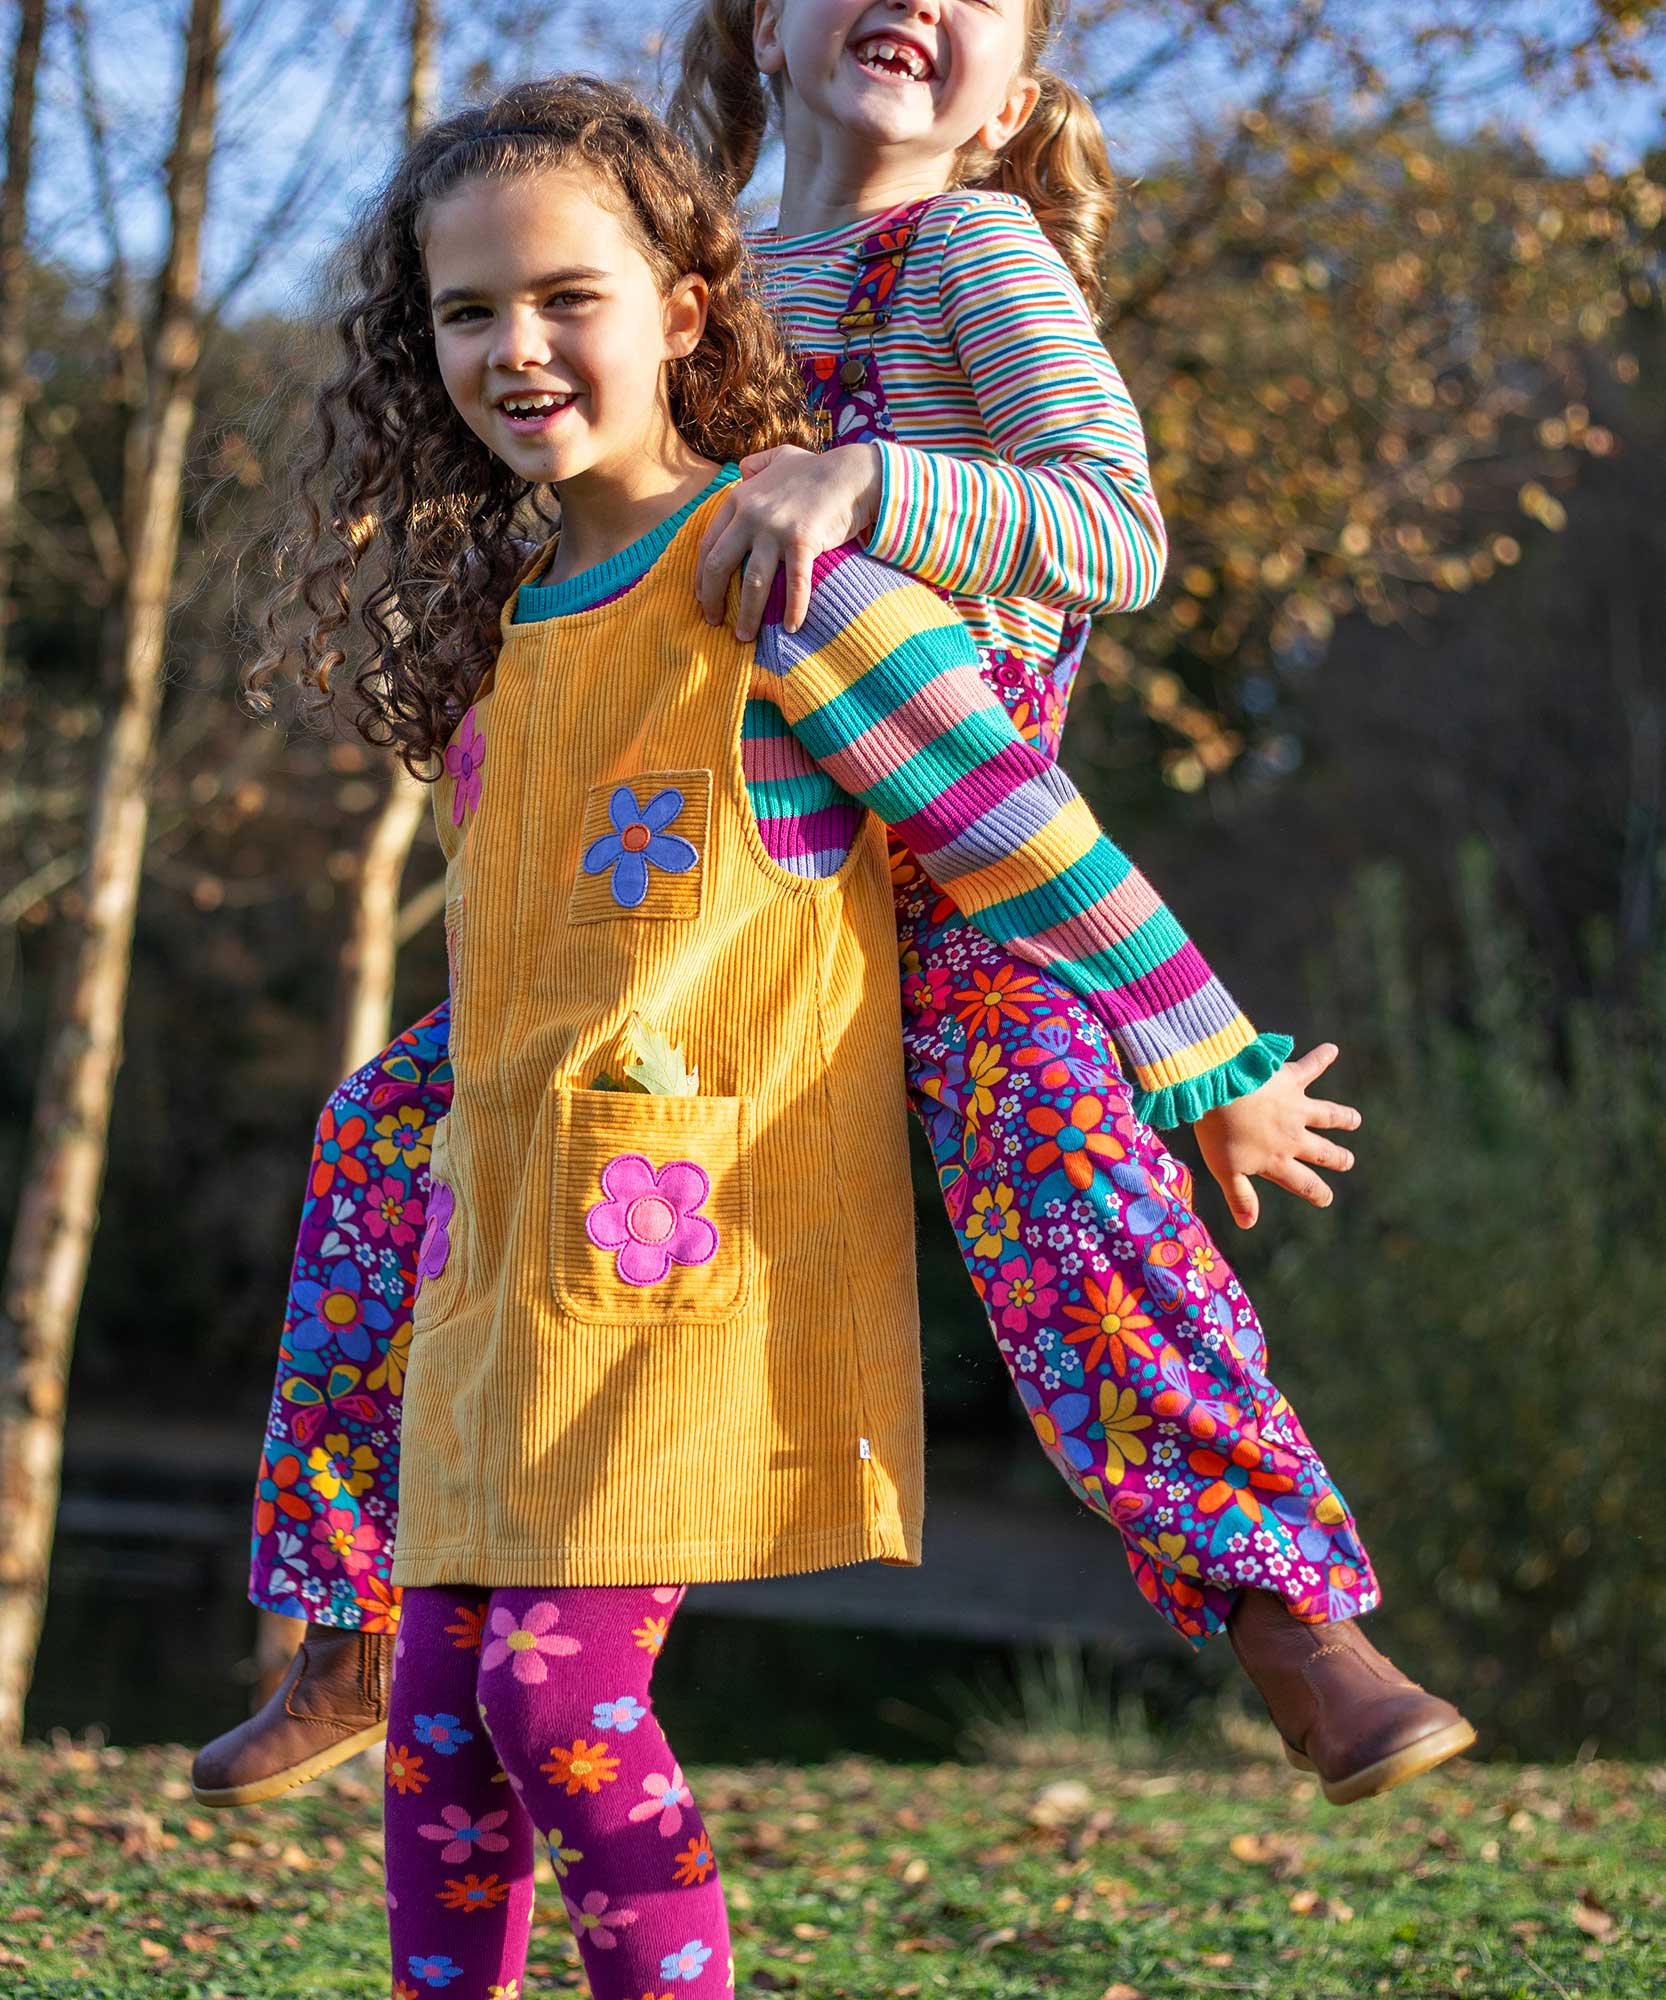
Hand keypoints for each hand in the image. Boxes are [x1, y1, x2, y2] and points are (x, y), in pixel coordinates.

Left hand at [694, 443, 881, 639]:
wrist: (851, 474)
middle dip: (712, 599)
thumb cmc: (816, 470)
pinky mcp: (803, 541)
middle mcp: (751, 514)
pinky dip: (793, 609)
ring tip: (744, 636)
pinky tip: (791, 628)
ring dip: (747, 615)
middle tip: (714, 622)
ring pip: (752, 582)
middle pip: (720, 565)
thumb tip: (742, 470)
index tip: (702, 598)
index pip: (708, 544)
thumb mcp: (779, 457)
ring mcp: (776, 529)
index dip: (701, 576)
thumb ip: (756, 464)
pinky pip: (794, 584)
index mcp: (739, 499)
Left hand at [1192, 1042, 1360, 1229]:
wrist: (1221, 1091)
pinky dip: (1321, 1057)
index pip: (1303, 1183)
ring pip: (1327, 1114)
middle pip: (1321, 1151)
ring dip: (1342, 1117)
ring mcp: (1296, 1107)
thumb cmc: (1219, 1132)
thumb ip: (1241, 1197)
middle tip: (1348, 1161)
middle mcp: (1293, 1136)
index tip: (1327, 1199)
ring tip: (1355, 1120)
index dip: (1317, 1193)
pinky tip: (1331, 1049)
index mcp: (1277, 1160)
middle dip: (1336, 1158)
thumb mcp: (1226, 1171)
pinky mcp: (1290, 1079)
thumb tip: (1249, 1224)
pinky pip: (1310, 1067)